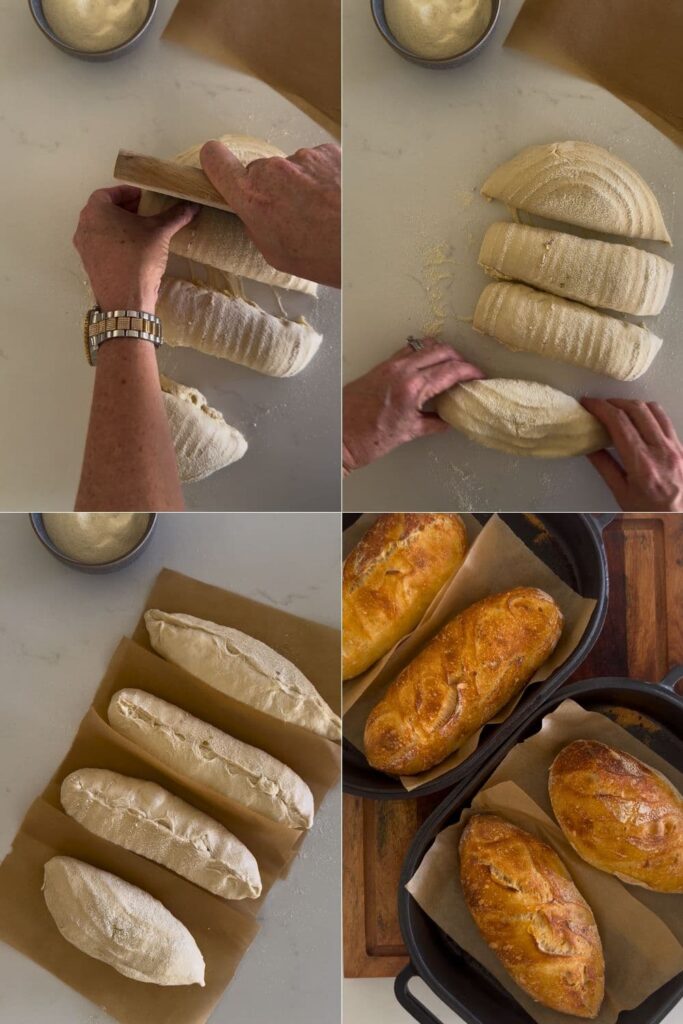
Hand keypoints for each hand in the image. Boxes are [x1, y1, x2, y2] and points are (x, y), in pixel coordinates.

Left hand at [73, 186, 197, 311]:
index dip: (127, 193)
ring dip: (120, 226)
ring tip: (141, 230)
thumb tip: (192, 206)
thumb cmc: (139, 258)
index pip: (108, 193)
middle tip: (144, 211)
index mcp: (96, 211)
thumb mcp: (160, 232)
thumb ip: (174, 216)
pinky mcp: (89, 265)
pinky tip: (133, 250)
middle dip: (124, 209)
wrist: (126, 300)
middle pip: (104, 210)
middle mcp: (84, 226)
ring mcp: (84, 247)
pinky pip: (102, 246)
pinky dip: (115, 242)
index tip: (143, 196)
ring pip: (102, 229)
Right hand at [200, 141, 340, 287]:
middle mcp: (274, 170)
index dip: (216, 163)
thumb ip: (256, 223)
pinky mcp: (329, 151)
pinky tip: (336, 200)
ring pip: (293, 167)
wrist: (368, 243)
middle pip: (262, 171)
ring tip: (323, 212)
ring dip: (303, 184)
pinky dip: (325, 178)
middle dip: (273, 188)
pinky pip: (318, 163)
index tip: (219, 168)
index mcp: (253, 196)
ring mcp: (304, 157)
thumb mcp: (275, 252)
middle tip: (294, 213)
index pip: (215, 160)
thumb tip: (255, 211)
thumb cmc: (324, 256)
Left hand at [343, 338, 484, 472]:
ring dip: (442, 353)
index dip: (470, 371)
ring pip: (425, 346)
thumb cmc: (369, 439)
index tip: (480, 376)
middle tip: (468, 372)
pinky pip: (408, 350)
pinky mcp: (381, 366)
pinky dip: (423, 353)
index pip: (451, 370)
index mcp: (413, 387)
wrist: (338, 435)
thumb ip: (434, 422)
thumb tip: (450, 419)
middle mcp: (402, 370)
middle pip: (442, 351)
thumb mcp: (408, 433)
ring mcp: (390, 365)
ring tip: (450, 367)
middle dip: (460, 359)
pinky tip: (427, 367)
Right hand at [583, 398, 682, 510]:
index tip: (588, 403)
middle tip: (600, 405)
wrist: (681, 517)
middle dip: (614, 402)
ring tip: (618, 409)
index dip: (600, 408)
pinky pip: (665, 420)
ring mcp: (675, 447)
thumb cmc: (652, 512)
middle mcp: (661, 451)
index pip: (619, 423)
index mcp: (642, 464)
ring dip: (633, 404)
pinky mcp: (682, 447)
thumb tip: (589, 447)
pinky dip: (649, 414)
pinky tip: (639, 420)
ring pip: (654, 409)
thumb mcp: (622, 494)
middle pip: (636, 409)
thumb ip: (605, 467)